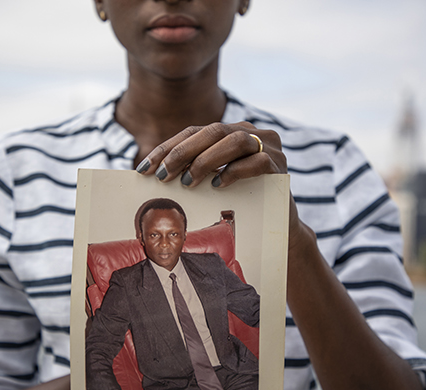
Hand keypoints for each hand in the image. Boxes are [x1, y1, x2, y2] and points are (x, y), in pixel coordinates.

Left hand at [136, 121, 309, 237]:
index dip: (168, 148)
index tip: (146, 168)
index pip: (195, 131)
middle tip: (163, 176)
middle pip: (214, 131)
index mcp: (233, 131)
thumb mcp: (215, 178)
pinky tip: (218, 185)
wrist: (279, 222)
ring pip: (235, 140)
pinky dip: (234, 171)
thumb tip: (153, 171)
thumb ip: (195, 167)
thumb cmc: (241, 200)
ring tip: (187, 182)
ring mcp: (269, 146)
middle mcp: (253, 132)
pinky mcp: (279, 164)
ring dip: (206, 160)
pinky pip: (256, 161)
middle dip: (183, 152)